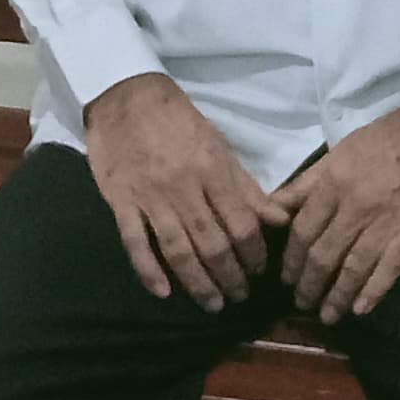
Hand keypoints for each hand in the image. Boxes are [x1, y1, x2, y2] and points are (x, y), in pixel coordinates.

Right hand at [82, 72, 285, 309]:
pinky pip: (135, 242)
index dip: (254, 254)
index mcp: (212, 171)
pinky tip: (163, 292)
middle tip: (239, 296)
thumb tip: (279, 219)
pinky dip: (149, 270)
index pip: (241, 224)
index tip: (259, 271)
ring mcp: (149, 197)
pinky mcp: (121, 201)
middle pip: (212, 243)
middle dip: (230, 277)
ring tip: (212, 304)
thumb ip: (246, 187)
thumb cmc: (178, 120)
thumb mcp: (219, 146)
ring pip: (178, 249)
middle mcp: (183, 188)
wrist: (126, 95)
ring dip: (198, 282)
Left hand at [277, 97, 399, 322]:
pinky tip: (361, 309)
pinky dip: (372, 292)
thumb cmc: (392, 136)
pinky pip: (388, 270)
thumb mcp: (343, 149)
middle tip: (301, 302)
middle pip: (323, 255)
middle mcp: (355, 206)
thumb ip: (309, 181)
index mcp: (335, 182)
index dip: (291, 259)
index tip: (286, 277)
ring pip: (352, 268)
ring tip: (327, 315)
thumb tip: (275, 205)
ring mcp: (385, 223)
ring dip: (336, 296)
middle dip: (309, 284)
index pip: (303, 230)